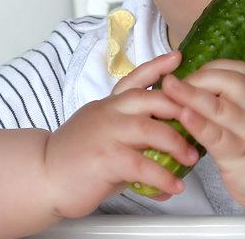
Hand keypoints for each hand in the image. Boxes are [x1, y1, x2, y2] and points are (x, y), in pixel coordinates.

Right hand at [42, 51, 199, 217]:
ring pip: (151, 129)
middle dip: (182, 108)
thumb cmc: (75, 159)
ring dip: (177, 144)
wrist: (42, 176)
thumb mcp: (103, 136)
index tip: (178, 58)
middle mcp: (109, 112)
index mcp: (109, 104)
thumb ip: (133, 139)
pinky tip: (173, 186)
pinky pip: (142, 164)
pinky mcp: (105, 158)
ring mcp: (107, 133)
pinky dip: (162, 176)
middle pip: (152, 99)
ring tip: (192, 158)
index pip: (135, 78)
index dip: (158, 66)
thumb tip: (166, 157)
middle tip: (201, 121)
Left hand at [161, 59, 244, 213]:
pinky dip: (198, 124)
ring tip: (168, 88)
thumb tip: (207, 90)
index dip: (213, 68)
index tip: (193, 73)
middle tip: (174, 82)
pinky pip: (216, 136)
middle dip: (200, 76)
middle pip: (231, 81)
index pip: (240, 71)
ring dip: (191, 94)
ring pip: (221, 106)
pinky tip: (183, 116)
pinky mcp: (238, 156)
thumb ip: (242, 105)